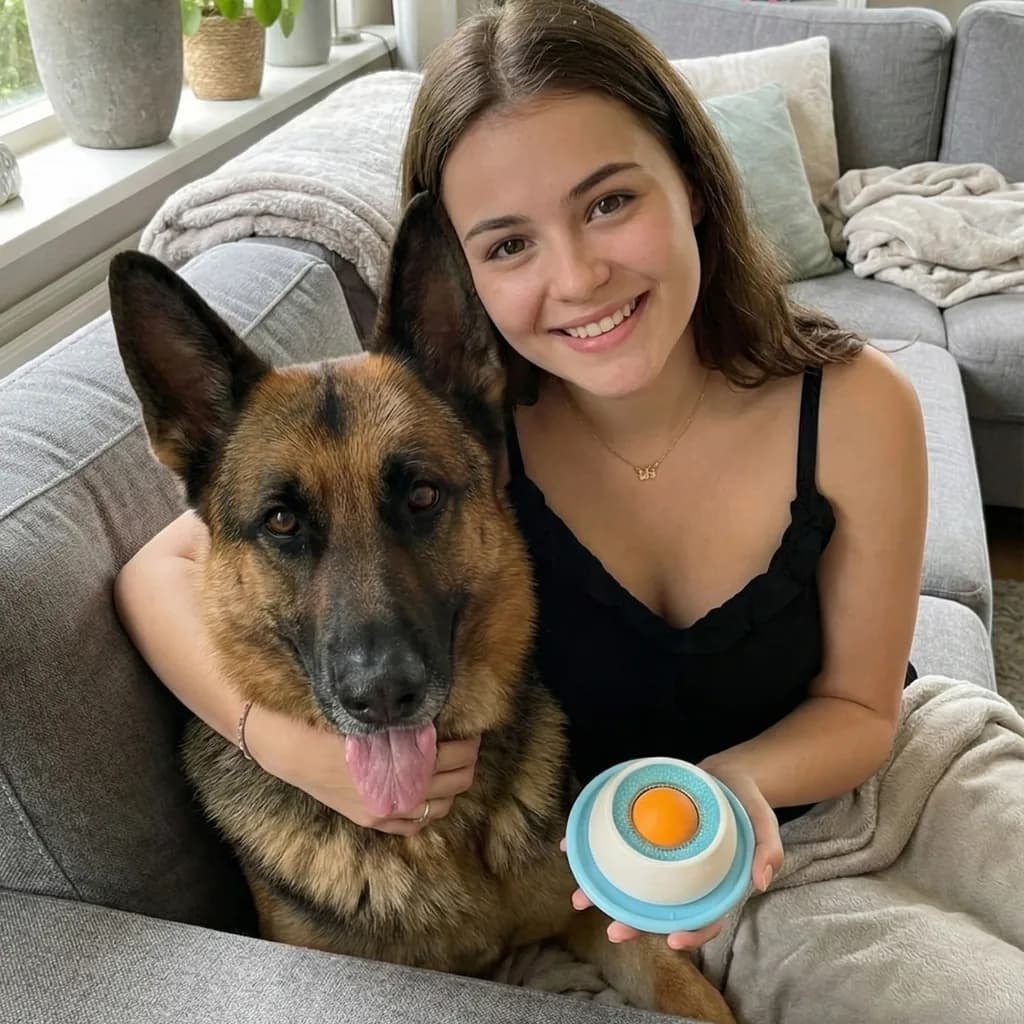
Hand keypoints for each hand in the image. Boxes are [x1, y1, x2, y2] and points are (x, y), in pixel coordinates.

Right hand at [246, 703, 479, 835]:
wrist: (296, 749)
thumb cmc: (336, 725)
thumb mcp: (380, 722)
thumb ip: (412, 730)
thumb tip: (443, 725)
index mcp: (405, 764)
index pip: (455, 757)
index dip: (469, 745)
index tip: (471, 733)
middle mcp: (401, 793)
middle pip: (455, 783)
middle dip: (466, 765)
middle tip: (467, 748)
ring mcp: (387, 811)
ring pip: (439, 808)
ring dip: (450, 789)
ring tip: (450, 769)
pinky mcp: (373, 820)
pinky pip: (413, 826)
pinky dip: (427, 812)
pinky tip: (428, 795)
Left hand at [562, 758, 782, 949]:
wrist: (726, 774)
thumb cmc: (746, 802)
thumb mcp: (763, 819)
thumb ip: (768, 848)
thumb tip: (761, 881)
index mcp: (714, 884)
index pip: (706, 918)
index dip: (692, 932)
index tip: (672, 940)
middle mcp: (685, 879)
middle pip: (662, 909)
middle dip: (636, 923)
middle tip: (613, 931)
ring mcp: (662, 860)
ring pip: (634, 884)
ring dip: (605, 892)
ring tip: (580, 898)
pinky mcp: (645, 838)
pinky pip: (620, 850)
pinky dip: (595, 850)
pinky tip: (571, 849)